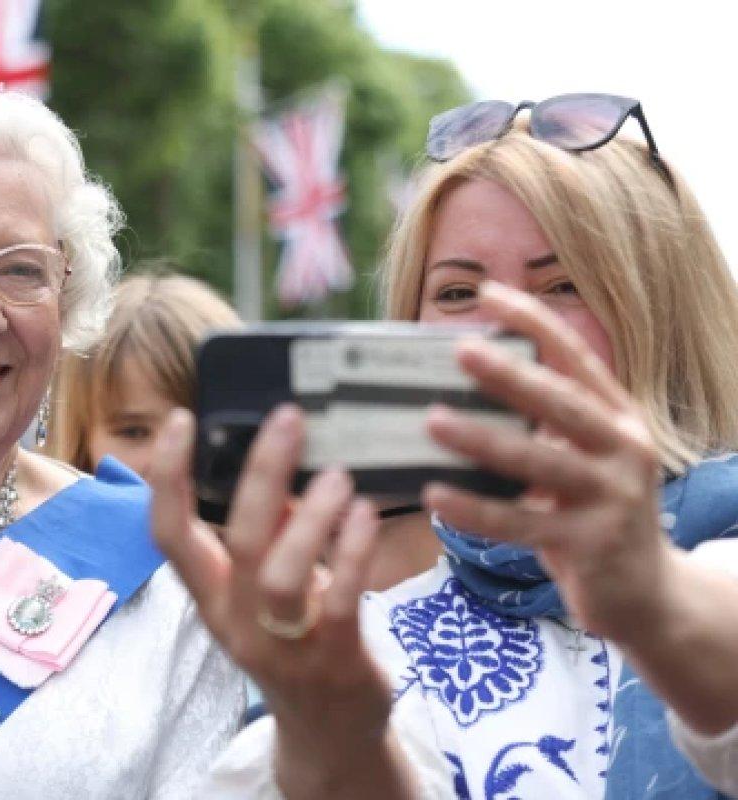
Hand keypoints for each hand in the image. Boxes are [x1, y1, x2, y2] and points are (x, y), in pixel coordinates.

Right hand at [149, 405, 409, 797]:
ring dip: (311, 518)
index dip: (167, 476)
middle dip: (260, 474)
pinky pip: (338, 601)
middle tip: (289, 419)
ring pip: (281, 574)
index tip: (180, 420)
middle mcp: (237, 619)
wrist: (327, 734)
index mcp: (212, 595)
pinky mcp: (333, 658)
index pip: (169, 533)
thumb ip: (269, 535)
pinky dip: (352, 552)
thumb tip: (279, 469)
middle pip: (237, 540)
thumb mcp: (266, 590)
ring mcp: (284, 644)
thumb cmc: (294, 642)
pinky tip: (366, 516)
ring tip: (339, 477)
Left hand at [422, 280, 674, 643]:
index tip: (489, 294)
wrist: (647, 596)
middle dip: (509, 374)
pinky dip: (475, 509)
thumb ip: (541, 431)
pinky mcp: (590, 545)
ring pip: (539, 463)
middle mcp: (624, 450)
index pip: (576, 358)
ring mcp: (612, 499)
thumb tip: (461, 395)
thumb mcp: (579, 463)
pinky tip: (435, 495)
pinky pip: (520, 524)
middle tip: (459, 349)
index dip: (534, 323)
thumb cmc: (593, 517)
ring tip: (433, 420)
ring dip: (482, 440)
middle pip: (562, 403)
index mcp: (618, 419)